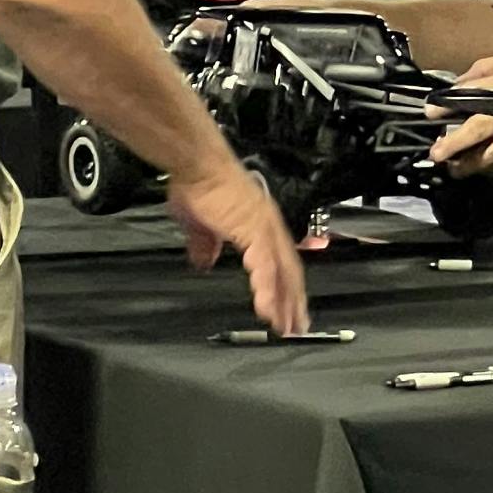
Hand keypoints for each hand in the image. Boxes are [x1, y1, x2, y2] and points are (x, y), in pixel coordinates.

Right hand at [164, 159, 310, 333]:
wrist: (196, 165)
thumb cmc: (198, 187)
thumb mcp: (199, 224)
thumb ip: (205, 245)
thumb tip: (202, 261)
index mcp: (261, 227)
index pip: (280, 263)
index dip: (285, 287)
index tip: (287, 309)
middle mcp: (270, 229)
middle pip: (289, 272)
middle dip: (293, 301)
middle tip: (296, 327)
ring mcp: (265, 229)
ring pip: (282, 273)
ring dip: (285, 301)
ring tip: (286, 325)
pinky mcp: (254, 230)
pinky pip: (266, 266)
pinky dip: (269, 288)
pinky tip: (269, 307)